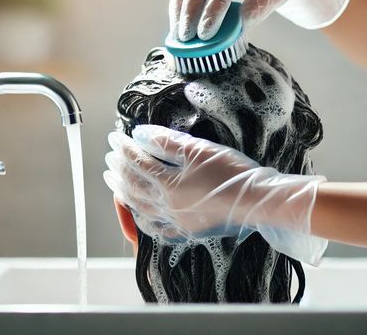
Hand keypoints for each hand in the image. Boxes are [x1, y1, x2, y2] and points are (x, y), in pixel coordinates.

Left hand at [103, 124, 328, 264]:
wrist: (258, 201)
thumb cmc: (231, 173)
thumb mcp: (198, 149)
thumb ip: (166, 142)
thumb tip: (139, 135)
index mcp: (168, 184)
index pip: (137, 162)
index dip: (124, 148)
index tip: (114, 137)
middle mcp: (167, 206)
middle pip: (134, 186)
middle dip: (119, 170)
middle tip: (108, 157)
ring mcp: (177, 222)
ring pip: (140, 208)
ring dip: (124, 193)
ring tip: (113, 183)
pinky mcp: (189, 231)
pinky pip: (157, 230)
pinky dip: (142, 220)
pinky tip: (138, 215)